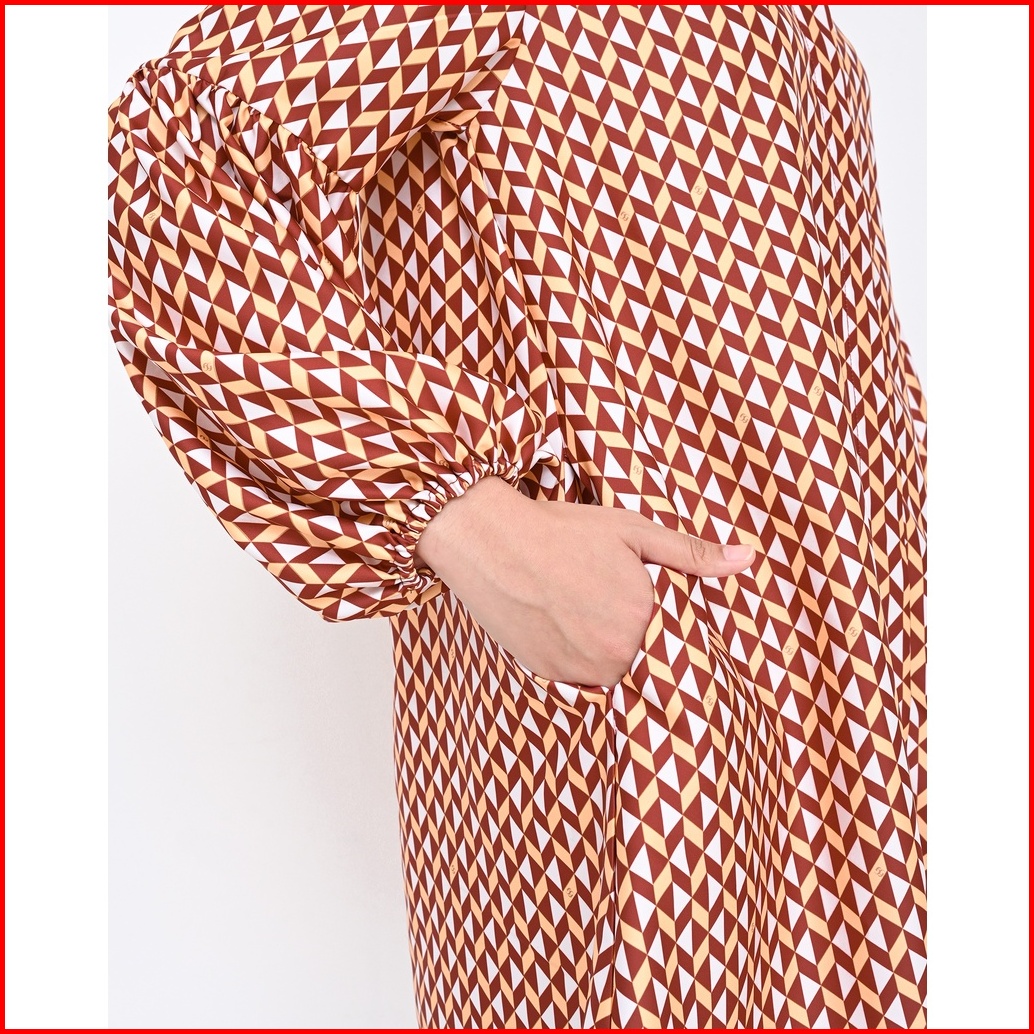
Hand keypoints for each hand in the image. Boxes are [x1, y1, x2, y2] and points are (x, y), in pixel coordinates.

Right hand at [414, 476, 755, 686]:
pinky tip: (563, 620)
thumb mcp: (632, 531)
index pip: (677, 641)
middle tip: (605, 601)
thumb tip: (748, 559)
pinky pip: (580, 676)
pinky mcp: (547, 675)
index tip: (652, 611)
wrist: (488, 539)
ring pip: (613, 671)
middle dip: (637, 637)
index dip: (666, 623)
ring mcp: (577, 670)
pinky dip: (579, 655)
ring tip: (583, 607)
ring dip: (609, 650)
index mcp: (642, 621)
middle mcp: (613, 656)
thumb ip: (691, 552)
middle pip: (644, 659)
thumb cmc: (562, 530)